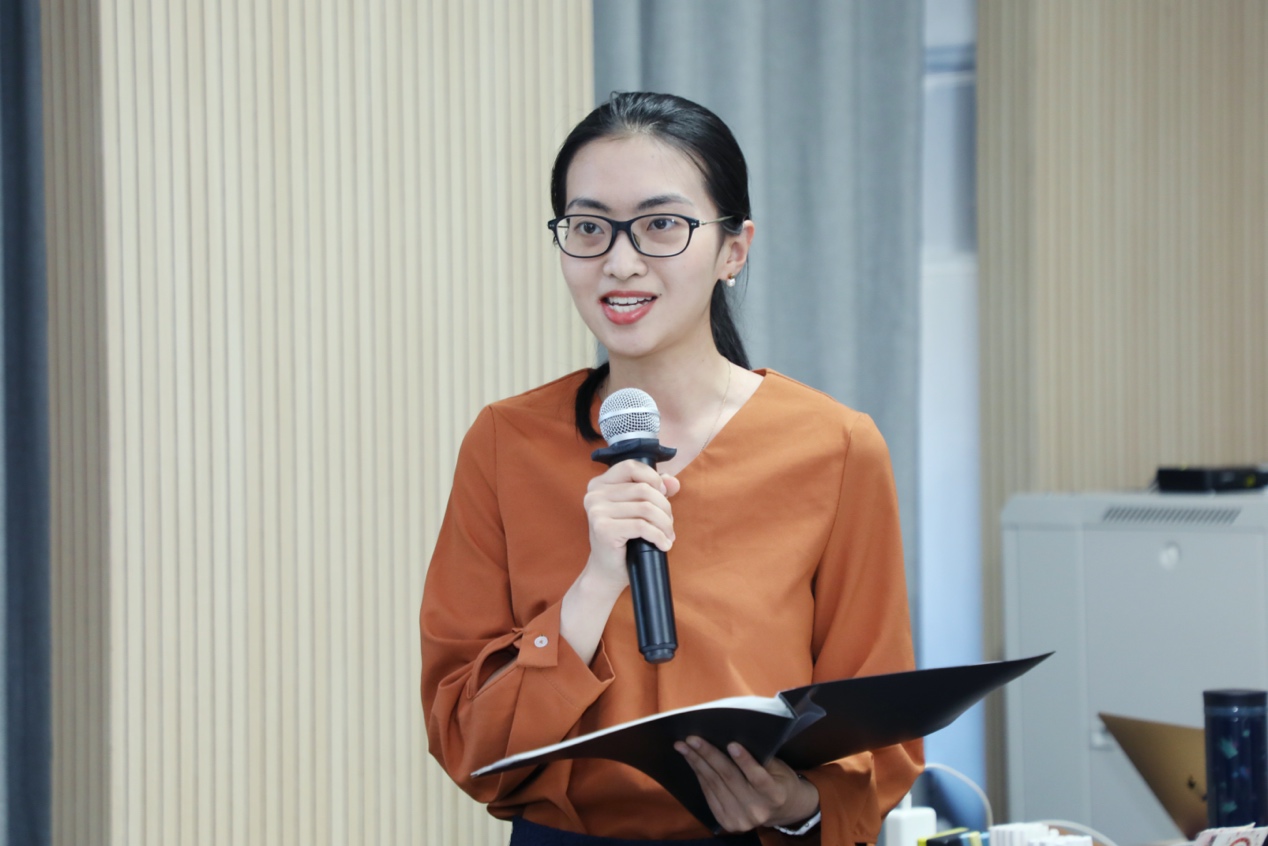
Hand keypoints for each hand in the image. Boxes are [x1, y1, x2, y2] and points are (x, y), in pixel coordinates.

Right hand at [582, 459, 680, 587]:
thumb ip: (655, 490)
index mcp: (599, 484)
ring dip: (665, 524)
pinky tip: (664, 544)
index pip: (631, 466)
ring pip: (646, 508)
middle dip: (664, 507)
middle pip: (644, 489)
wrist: (607, 571)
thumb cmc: (624, 539)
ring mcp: (596, 511)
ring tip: (668, 536)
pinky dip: (659, 536)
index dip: (653, 478)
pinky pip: (642, 526)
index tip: (663, 495)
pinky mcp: (603, 529)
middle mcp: (594, 494)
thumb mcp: (638, 510)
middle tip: (668, 525)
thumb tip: (673, 482)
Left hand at [674, 736, 819, 833]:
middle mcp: (757, 810)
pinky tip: (692, 761)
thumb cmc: (780, 781)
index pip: (759, 778)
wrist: (782, 811)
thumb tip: (730, 740)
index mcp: (775, 795)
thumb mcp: (778, 768)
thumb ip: (759, 758)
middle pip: (729, 778)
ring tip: (683, 747)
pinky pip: (709, 794)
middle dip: (708, 755)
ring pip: (714, 785)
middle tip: (691, 738)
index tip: (731, 743)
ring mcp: (740, 819)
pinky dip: (699, 775)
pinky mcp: (727, 822)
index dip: (745, 761)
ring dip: (697, 763)